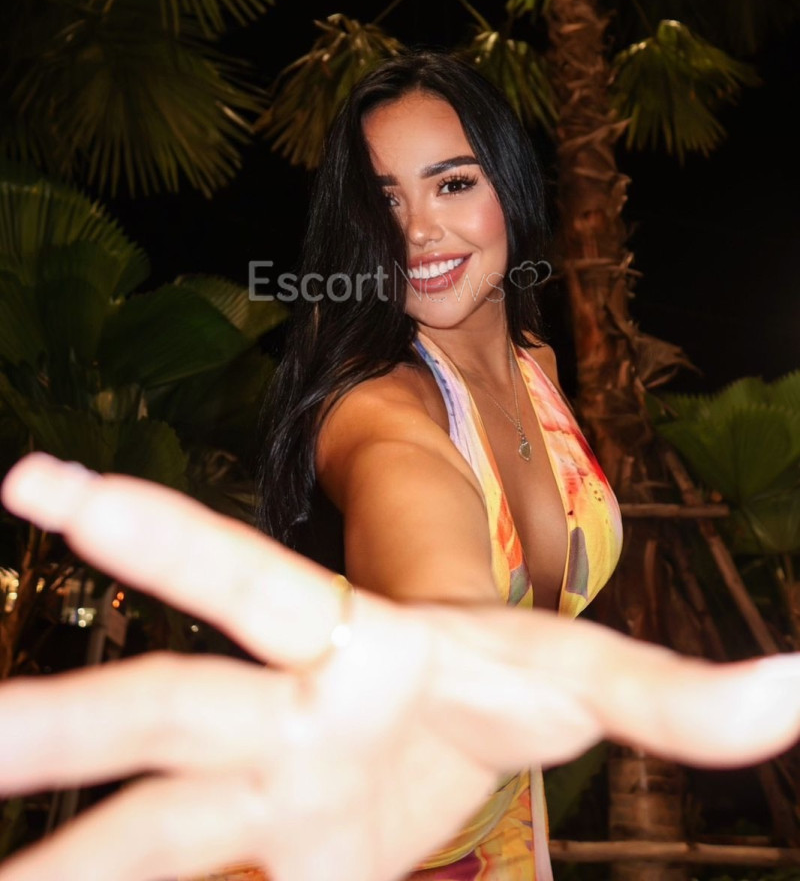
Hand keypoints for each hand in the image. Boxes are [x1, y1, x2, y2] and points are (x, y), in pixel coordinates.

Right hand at [1, 454, 797, 880]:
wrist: (457, 738)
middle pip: (151, 717)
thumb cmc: (509, 681)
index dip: (143, 527)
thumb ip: (685, 697)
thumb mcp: (592, 684)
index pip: (237, 574)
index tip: (34, 480)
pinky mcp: (259, 862)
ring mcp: (253, 801)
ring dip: (55, 863)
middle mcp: (273, 717)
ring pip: (133, 835)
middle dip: (48, 731)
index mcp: (340, 644)